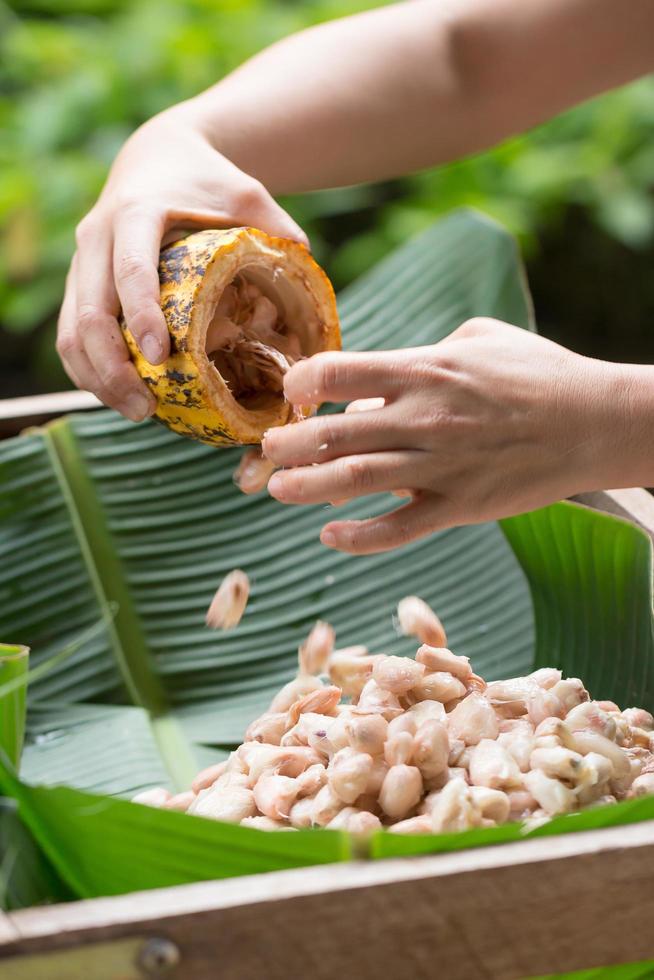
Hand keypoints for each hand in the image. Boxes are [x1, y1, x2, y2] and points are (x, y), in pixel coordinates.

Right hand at [56, 109, 306, 420]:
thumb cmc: (208, 181)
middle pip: (90, 312)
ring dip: (98, 378)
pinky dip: (89, 371)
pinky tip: (120, 397)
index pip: (130, 269)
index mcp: (135, 213)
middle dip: (113, 367)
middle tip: (147, 409)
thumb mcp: (247, 193)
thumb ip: (276, 227)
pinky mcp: (77, 283)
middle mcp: (96, 237)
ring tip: (138, 412)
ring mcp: (80, 263)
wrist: (157, 156)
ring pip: (71, 331)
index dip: (141, 315)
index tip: (162, 357)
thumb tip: (307, 268)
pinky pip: (70, 335)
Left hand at [262, 318, 628, 553]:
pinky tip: (329, 533)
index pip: (337, 372)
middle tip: (265, 452)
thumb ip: (419, 355)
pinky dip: (358, 535)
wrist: (595, 422)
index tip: (290, 393)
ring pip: (354, 481)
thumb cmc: (537, 372)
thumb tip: (372, 386)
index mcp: (423, 369)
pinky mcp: (459, 506)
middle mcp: (423, 417)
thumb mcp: (477, 339)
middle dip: (287, 445)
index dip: (300, 383)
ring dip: (306, 487)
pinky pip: (398, 528)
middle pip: (332, 433)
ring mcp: (440, 465)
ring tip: (276, 489)